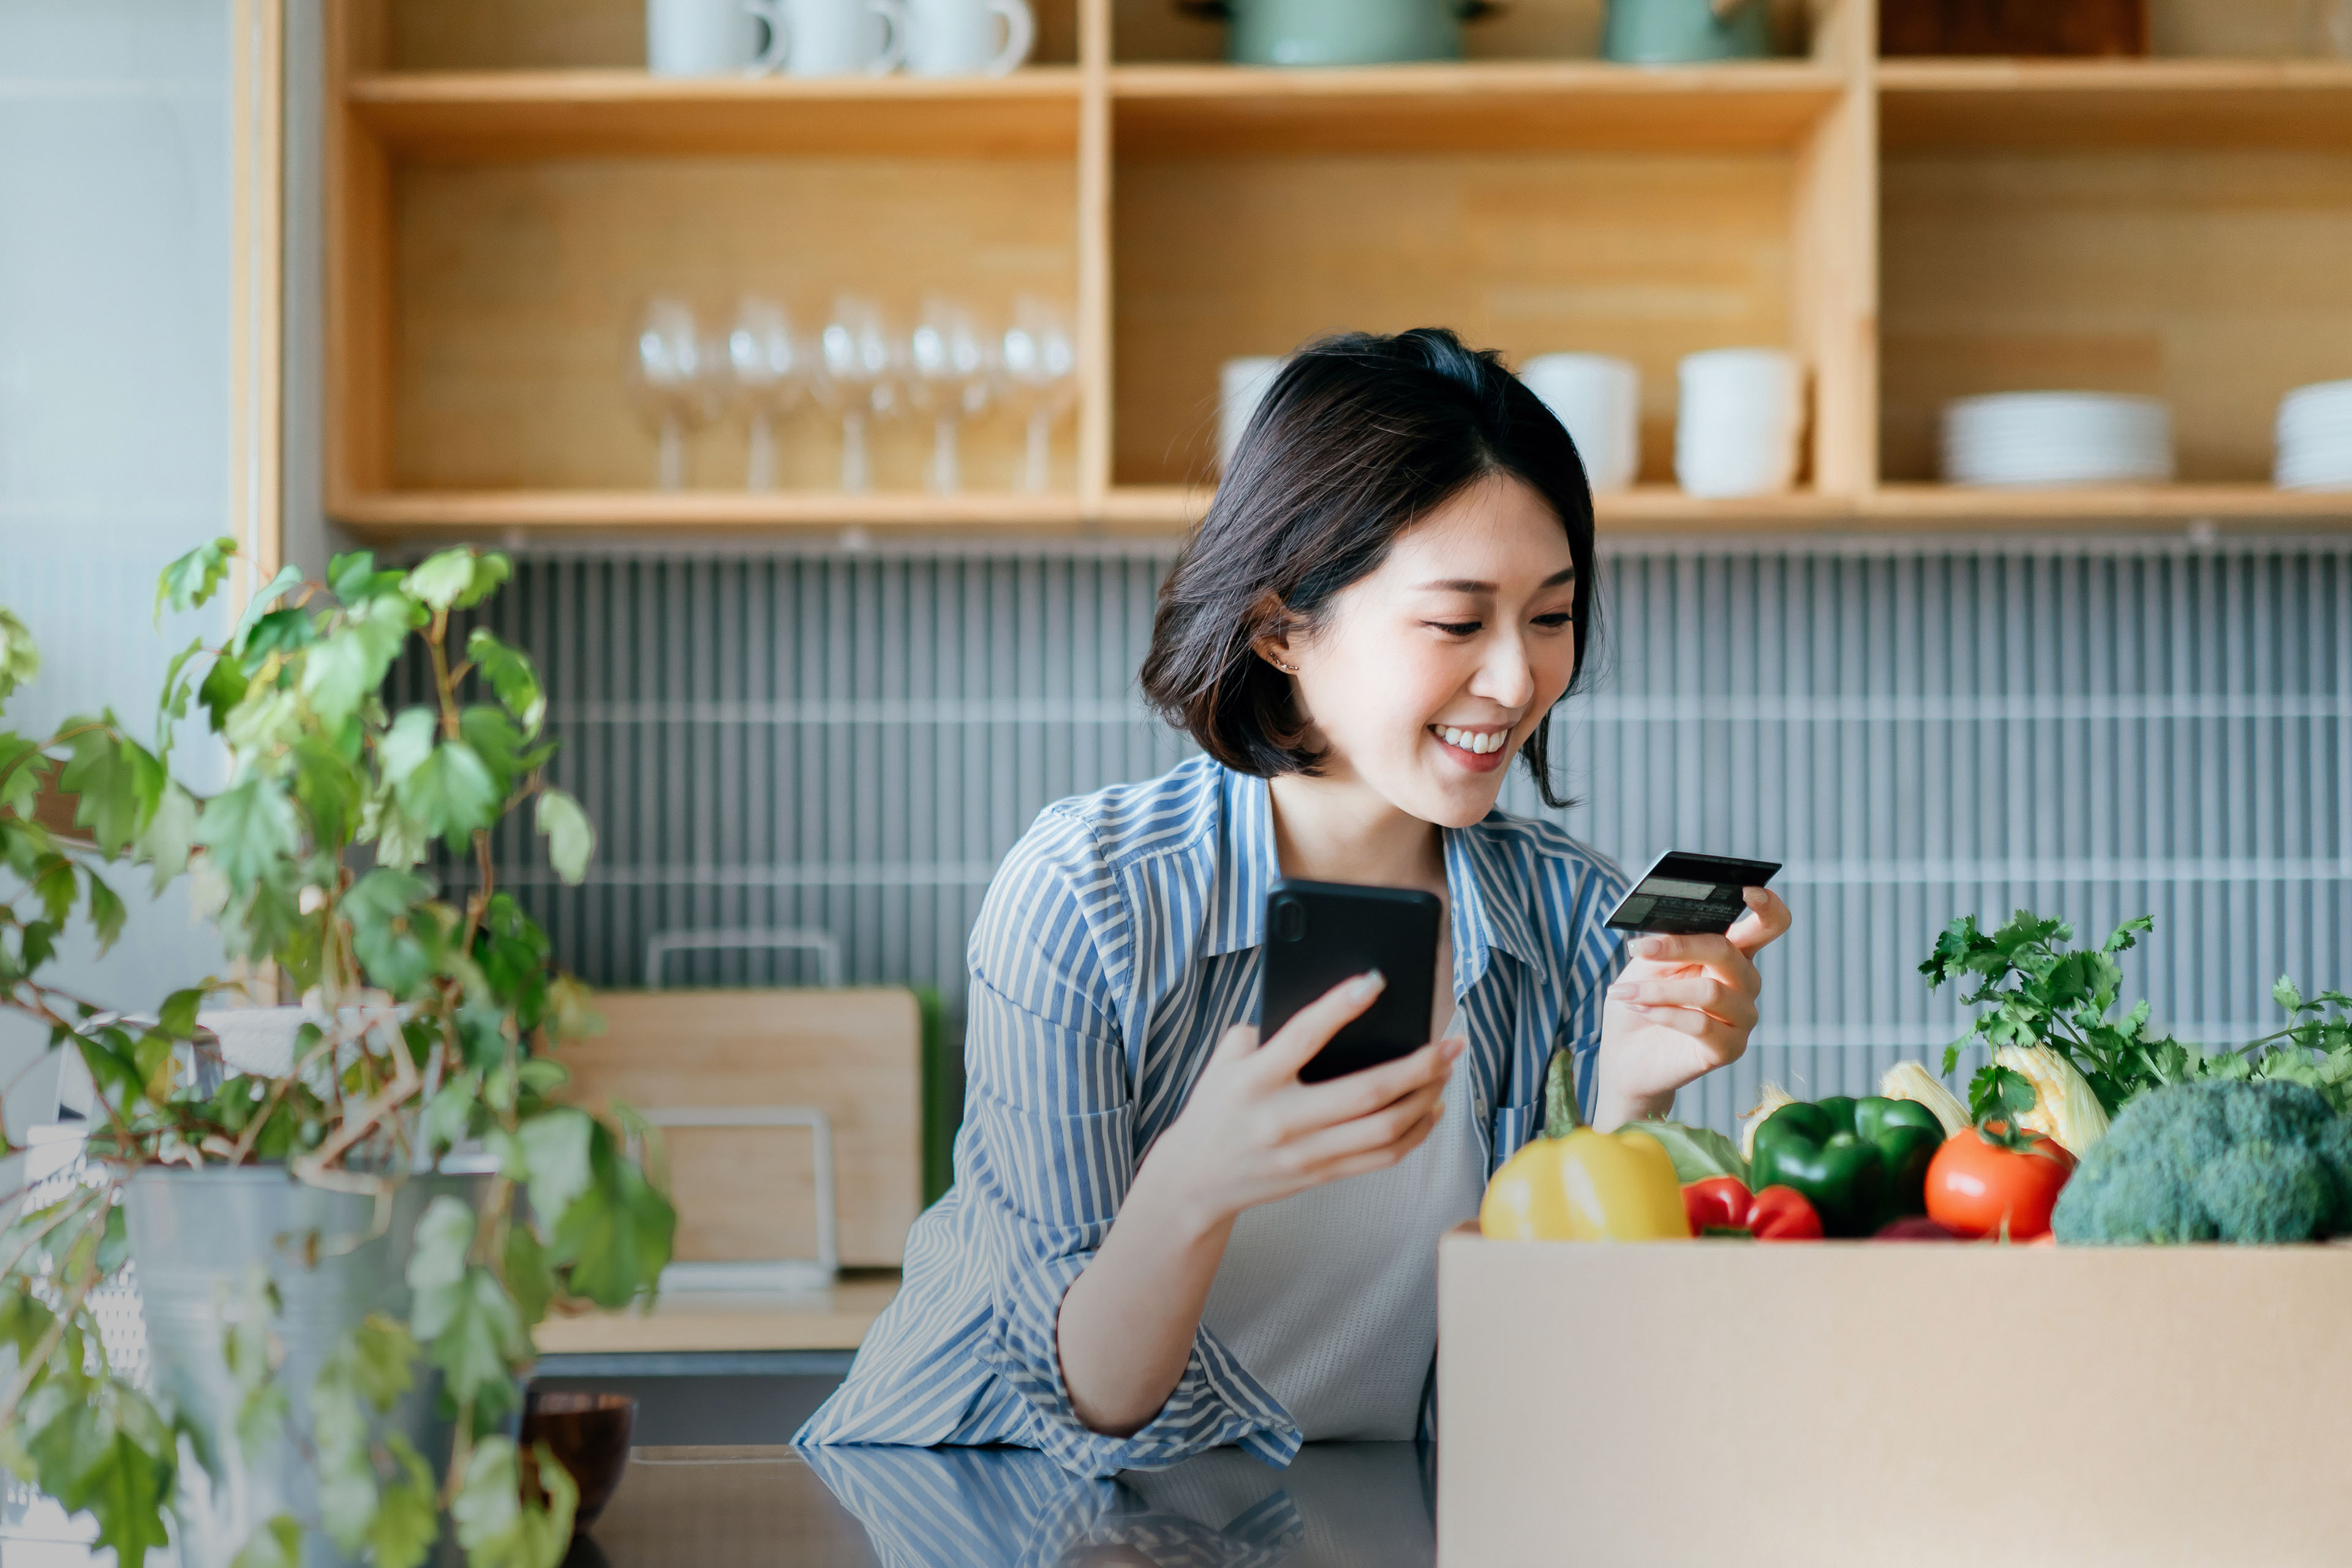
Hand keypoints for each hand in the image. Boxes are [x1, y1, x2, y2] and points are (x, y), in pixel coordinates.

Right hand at [1145, 971, 1463, 1231]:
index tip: (1376, 980)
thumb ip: (1268, 1032)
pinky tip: (1431, 1108)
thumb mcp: (1227, 1060)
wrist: (1196, 1178)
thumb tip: (1334, 1009)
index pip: (1304, 1035)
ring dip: (1426, 1096)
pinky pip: (1382, 1157)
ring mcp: (1305, 1152)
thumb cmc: (1218, 1105)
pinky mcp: (1321, 1175)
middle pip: (1367, 1092)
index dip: (1341, 1005)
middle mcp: (1282, 1118)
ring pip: (1384, 1129)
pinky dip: (1415, 1132)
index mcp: (1254, 1079)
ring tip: (1446, 1070)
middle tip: (1451, 1041)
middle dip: (1419, 1064)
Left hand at [1590, 888, 1790, 1130]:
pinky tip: (1640, 1009)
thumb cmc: (1640, 1000)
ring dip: (1658, 989)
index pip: (1768, 924)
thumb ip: (1666, 943)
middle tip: (1640, 947)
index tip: (1747, 889)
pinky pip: (1700, 1025)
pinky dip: (1663, 1014)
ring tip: (1625, 991)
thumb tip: (1672, 929)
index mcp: (1731, 953)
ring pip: (1709, 992)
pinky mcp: (1730, 1049)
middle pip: (1729, 952)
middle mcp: (1745, 983)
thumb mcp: (1647, 963)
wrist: (1626, 1055)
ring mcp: (1742, 1018)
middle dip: (1681, 946)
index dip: (1767, 906)